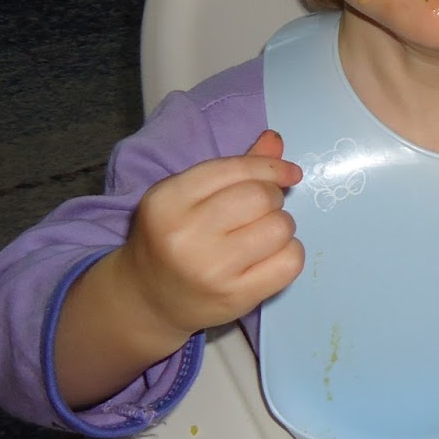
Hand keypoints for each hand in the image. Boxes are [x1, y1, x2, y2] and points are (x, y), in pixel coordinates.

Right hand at [119, 129, 305, 342]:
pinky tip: (269, 258)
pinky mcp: (236, 296)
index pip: (236, 170)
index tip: (290, 173)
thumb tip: (275, 140)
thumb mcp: (187, 196)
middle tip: (260, 211)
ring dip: (282, 227)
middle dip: (273, 198)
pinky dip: (290, 254)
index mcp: (168, 200)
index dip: (271, 167)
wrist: (148, 298)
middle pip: (262, 197)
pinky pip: (290, 262)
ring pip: (281, 228)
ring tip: (261, 236)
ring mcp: (212, 269)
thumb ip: (233, 167)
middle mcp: (186, 235)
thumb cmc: (172, 238)